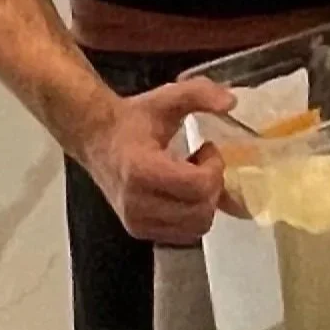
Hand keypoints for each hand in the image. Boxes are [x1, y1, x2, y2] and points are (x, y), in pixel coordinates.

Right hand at [79, 78, 233, 244]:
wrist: (98, 139)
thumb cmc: (133, 120)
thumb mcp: (167, 97)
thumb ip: (199, 93)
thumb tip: (231, 102)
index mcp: (141, 169)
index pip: (197, 185)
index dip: (214, 167)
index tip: (207, 147)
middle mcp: (137, 203)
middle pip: (200, 211)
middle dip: (213, 184)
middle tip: (203, 162)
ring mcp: (136, 222)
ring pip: (195, 228)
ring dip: (204, 202)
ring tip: (193, 177)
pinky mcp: (138, 232)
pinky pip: (182, 235)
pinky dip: (192, 215)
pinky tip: (183, 192)